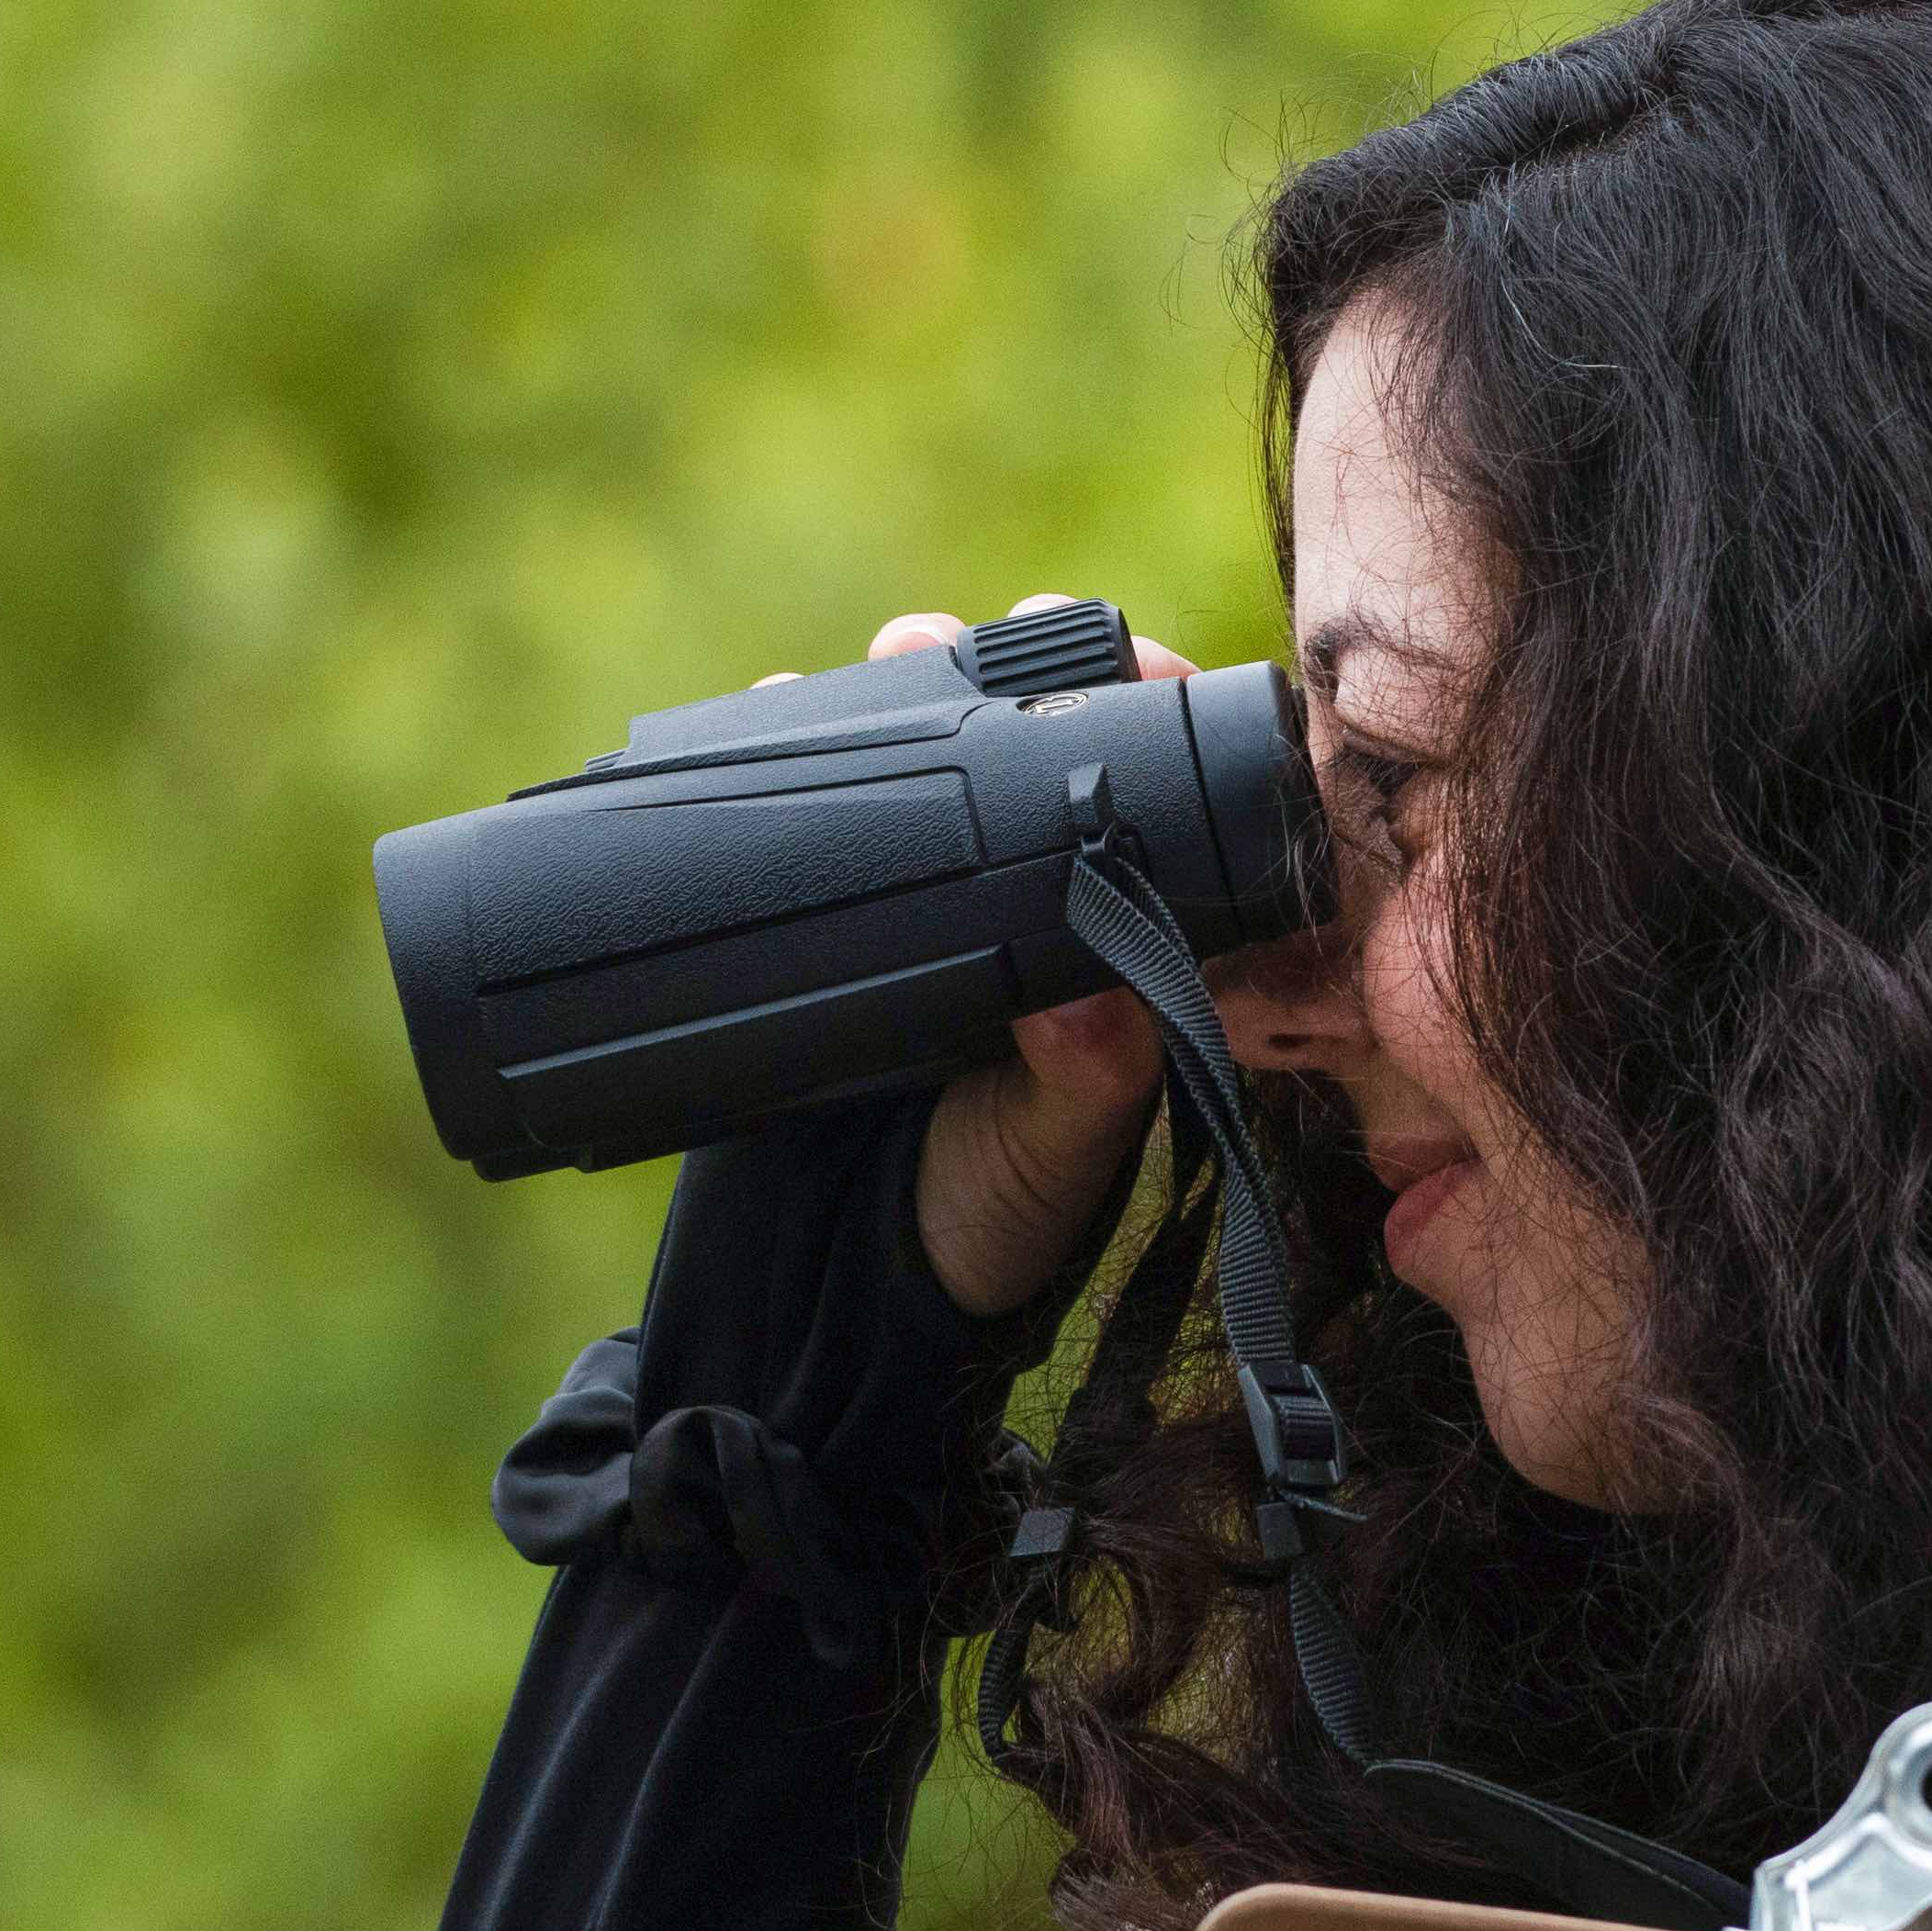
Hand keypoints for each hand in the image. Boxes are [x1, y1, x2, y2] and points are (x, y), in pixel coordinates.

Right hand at [830, 603, 1174, 1314]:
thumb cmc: (984, 1227)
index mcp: (1123, 939)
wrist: (834, 1289)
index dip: (1142, 704)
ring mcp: (930, 900)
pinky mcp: (831, 917)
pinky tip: (777, 708)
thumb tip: (1090, 1006)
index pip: (1155, 788)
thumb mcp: (1052, 1156)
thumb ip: (1081, 1085)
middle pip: (1031, 735)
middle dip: (996, 664)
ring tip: (884, 657)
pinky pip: (819, 809)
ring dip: (901, 683)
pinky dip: (797, 746)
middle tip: (955, 641)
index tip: (1120, 654)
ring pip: (924, 749)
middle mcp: (1034, 900)